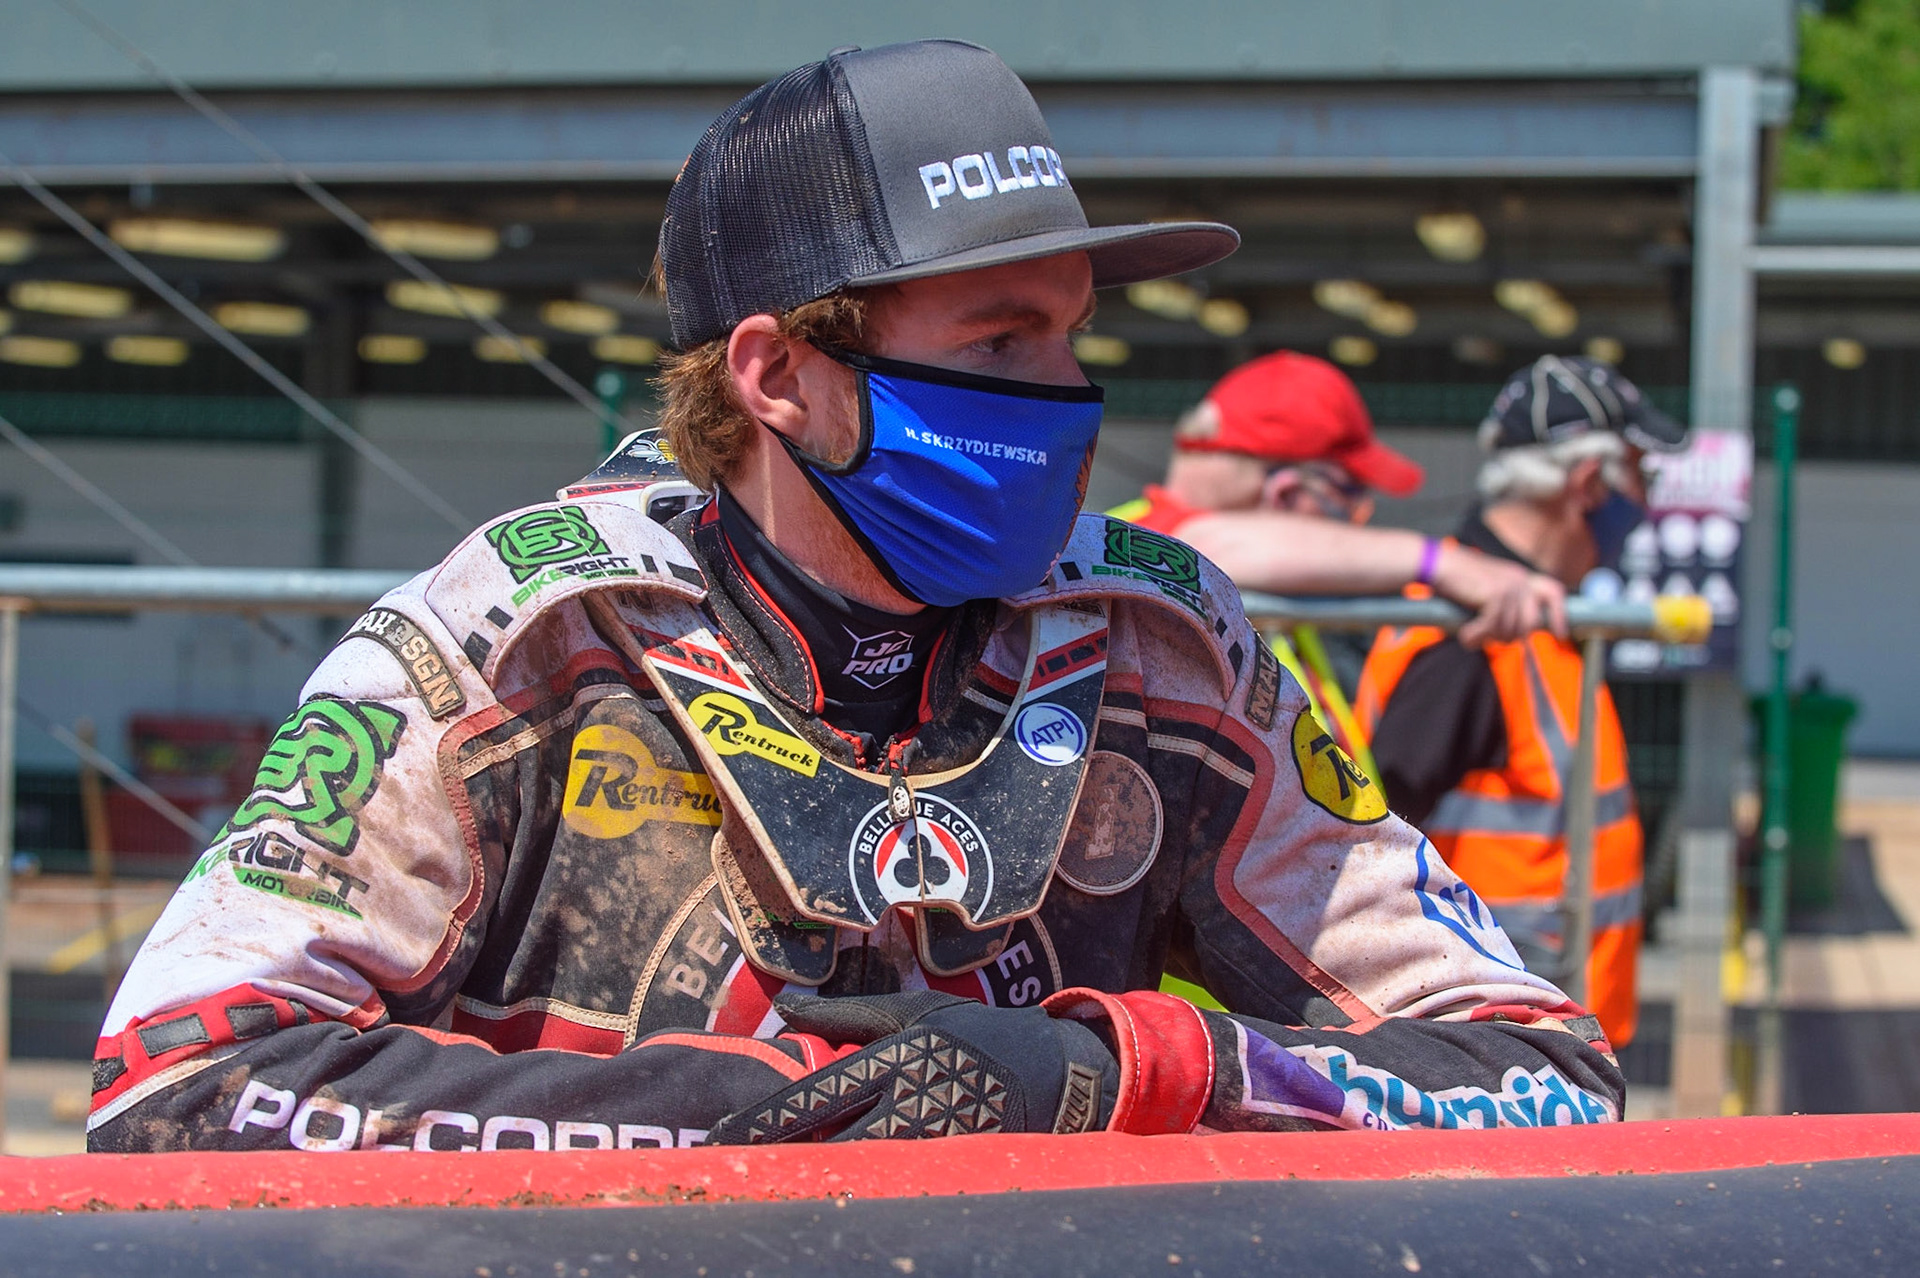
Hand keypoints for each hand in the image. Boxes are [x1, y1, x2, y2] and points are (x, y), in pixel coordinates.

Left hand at [705, 991, 1116, 1143]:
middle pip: (829, 1144)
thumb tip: (785, 1008)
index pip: (816, 1096)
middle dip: (780, 1158)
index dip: (764, 1120)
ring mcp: (932, 1142)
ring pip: (859, 1169)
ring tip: (771, 1179)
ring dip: (816, 1174)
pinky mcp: (950, 1168)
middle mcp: (910, 1103)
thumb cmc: (977, 1033)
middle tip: (729, 1167)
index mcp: (897, 1058)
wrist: (1059, 1073)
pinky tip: (831, 1189)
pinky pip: (894, 1181)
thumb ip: (847, 1016)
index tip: (721, 1134)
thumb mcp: (915, 1012)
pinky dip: (860, 1184)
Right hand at [1431, 544, 1567, 646]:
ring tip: (1469, 636)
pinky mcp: (1495, 594)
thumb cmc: (1456, 579)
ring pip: (1509, 629)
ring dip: (1487, 638)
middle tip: (1488, 639)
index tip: (1561, 635)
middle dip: (1510, 637)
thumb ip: (1504, 604)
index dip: (1559, 615)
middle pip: (1530, 623)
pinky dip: (1476, 636)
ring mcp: (1509, 587)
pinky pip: (1492, 627)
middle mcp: (1519, 580)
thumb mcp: (1487, 588)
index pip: (1553, 592)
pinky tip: (1465, 636)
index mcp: (1520, 576)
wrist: (1437, 564)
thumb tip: (1512, 634)